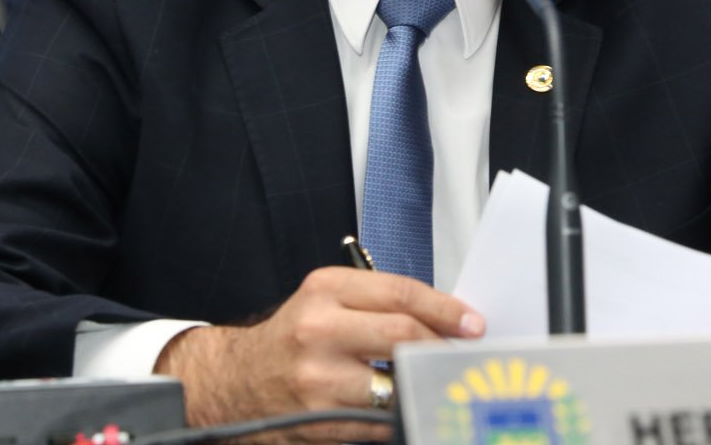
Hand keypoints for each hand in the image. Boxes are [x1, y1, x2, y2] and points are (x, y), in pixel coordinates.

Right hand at [155, 266, 484, 441]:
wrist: (238, 381)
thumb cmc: (291, 339)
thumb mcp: (325, 300)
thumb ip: (376, 302)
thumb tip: (442, 318)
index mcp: (325, 290)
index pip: (400, 293)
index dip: (445, 309)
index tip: (472, 323)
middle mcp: (319, 329)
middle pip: (404, 334)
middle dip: (443, 346)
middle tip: (464, 354)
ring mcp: (319, 377)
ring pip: (397, 380)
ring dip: (424, 383)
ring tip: (438, 381)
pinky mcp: (321, 418)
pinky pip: (380, 420)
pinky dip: (401, 415)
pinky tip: (408, 407)